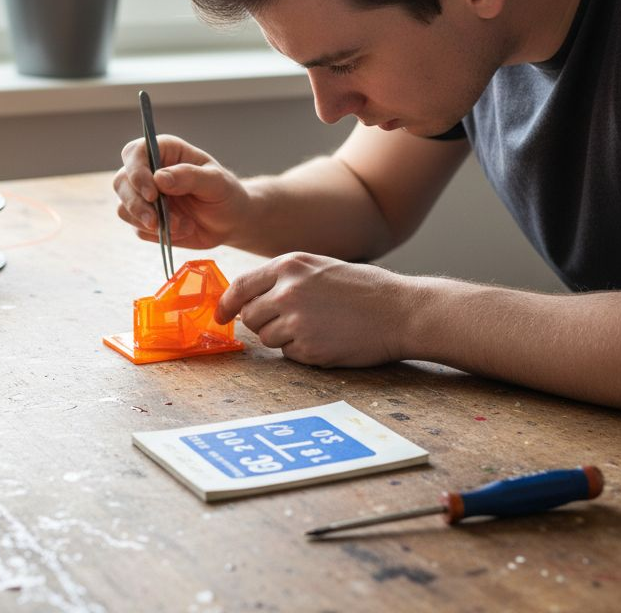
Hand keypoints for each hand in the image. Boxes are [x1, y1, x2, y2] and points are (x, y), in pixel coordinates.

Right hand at [113, 134, 250, 248]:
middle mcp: (148, 171)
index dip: (137, 172)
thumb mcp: (215, 182)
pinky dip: (158, 235)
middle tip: (157, 221)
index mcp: (164, 151)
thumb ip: (189, 177)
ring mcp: (143, 197)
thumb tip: (159, 178)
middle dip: (137, 205)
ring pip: (124, 208)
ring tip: (183, 225)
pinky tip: (183, 230)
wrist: (229, 221)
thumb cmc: (224, 193)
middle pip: (121, 182)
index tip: (153, 194)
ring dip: (151, 223)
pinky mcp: (144, 219)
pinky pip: (138, 229)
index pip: (135, 153)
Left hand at [216, 252, 415, 367]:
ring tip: (319, 327)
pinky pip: (289, 354)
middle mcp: (286, 291)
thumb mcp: (320, 268)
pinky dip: (303, 352)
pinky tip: (329, 339)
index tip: (220, 315)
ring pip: (267, 338)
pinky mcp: (307, 348)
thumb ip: (285, 278)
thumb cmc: (365, 289)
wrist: (400, 311)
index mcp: (289, 266)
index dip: (226, 304)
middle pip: (250, 316)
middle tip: (292, 322)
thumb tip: (251, 297)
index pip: (240, 286)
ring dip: (285, 338)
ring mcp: (295, 321)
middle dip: (263, 323)